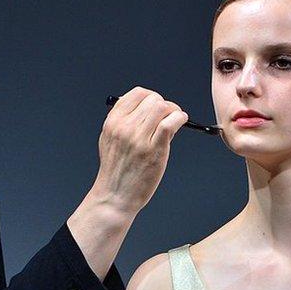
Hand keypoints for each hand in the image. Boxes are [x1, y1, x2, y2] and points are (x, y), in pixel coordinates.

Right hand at [91, 87, 187, 215]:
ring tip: (176, 119)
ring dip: (174, 111)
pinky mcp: (154, 150)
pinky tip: (181, 122)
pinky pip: (170, 123)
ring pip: (163, 108)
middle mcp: (125, 127)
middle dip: (165, 104)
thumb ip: (122, 122)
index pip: (137, 94)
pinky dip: (180, 118)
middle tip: (170, 114)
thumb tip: (146, 108)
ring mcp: (139, 138)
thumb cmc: (115, 170)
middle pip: (153, 99)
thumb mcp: (109, 140)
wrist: (115, 195)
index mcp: (113, 122)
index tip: (157, 104)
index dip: (152, 97)